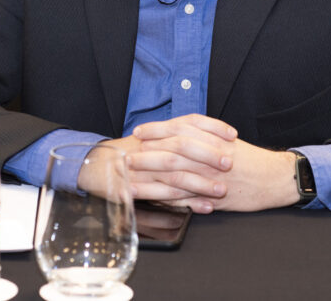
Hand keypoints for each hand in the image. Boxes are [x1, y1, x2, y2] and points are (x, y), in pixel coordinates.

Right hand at [78, 115, 235, 212]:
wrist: (97, 165)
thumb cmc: (130, 151)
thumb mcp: (153, 138)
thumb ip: (176, 135)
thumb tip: (209, 136)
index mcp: (160, 132)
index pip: (189, 122)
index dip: (212, 127)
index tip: (232, 134)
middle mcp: (154, 146)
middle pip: (184, 146)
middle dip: (209, 154)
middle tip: (230, 162)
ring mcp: (147, 169)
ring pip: (178, 174)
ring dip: (202, 183)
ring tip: (222, 190)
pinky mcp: (142, 189)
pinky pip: (168, 197)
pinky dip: (188, 203)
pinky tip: (205, 207)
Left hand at [128, 115, 299, 211]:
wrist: (275, 177)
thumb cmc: (251, 159)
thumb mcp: (227, 140)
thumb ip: (203, 136)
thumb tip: (177, 134)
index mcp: (213, 137)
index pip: (180, 128)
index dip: (157, 129)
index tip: (140, 132)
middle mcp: (210, 155)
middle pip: (172, 150)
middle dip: (147, 154)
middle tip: (127, 157)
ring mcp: (211, 177)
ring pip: (175, 176)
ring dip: (149, 179)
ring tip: (130, 182)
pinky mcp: (213, 197)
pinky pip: (186, 199)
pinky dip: (166, 200)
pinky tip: (152, 202)